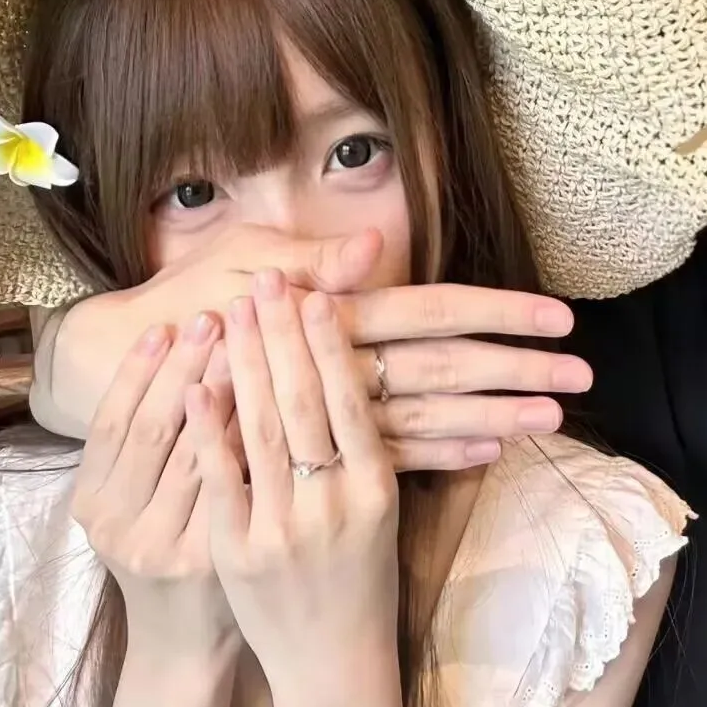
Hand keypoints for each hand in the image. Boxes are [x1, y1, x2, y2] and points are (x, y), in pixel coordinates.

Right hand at [39, 224, 591, 468]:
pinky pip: (389, 457)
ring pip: (429, 418)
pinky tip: (487, 452)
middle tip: (581, 371)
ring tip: (553, 416)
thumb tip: (375, 248)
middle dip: (516, 367)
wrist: (124, 379)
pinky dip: (441, 454)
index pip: (430, 310)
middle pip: (445, 368)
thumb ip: (310, 261)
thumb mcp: (238, 266)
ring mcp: (330, 416)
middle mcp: (340, 369)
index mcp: (329, 314)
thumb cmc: (184, 306)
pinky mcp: (316, 452)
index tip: (557, 315)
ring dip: (493, 414)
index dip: (494, 312)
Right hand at [69, 314, 240, 660]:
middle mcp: (117, 525)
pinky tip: (266, 399)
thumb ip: (142, 455)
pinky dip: (245, 439)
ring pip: (194, 451)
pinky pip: (231, 485)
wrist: (188, 647)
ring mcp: (162, 545)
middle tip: (212, 315)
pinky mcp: (210, 559)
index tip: (164, 324)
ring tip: (244, 340)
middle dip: (183, 367)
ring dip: (219, 390)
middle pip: (153, 428)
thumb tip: (173, 369)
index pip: (111, 422)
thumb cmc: (169, 565)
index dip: (138, 371)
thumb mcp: (135, 511)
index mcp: (91, 504)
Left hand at [186, 269, 398, 693]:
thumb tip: (360, 375)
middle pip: (303, 403)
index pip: (349, 401)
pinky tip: (196, 384)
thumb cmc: (361, 580)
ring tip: (229, 312)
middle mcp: (333, 507)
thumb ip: (366, 450)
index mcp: (377, 492)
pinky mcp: (237, 553)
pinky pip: (220, 480)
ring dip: (243, 364)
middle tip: (265, 280)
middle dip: (280, 335)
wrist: (332, 661)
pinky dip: (207, 430)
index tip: (313, 294)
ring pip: (261, 431)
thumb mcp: (381, 514)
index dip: (328, 344)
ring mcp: (283, 531)